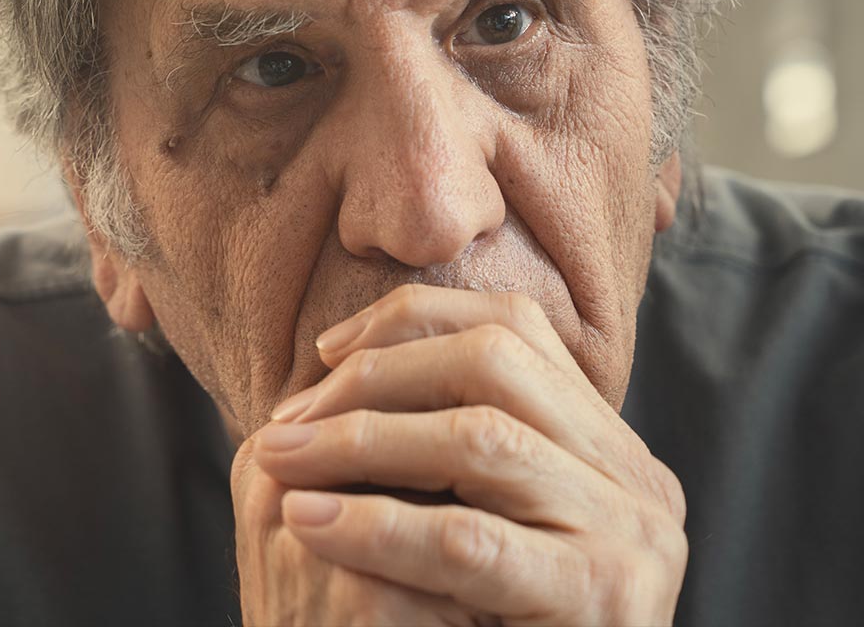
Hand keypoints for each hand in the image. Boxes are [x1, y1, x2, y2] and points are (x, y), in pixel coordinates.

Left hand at [245, 285, 687, 625]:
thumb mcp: (480, 519)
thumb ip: (444, 447)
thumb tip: (337, 355)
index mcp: (609, 447)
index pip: (512, 326)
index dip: (411, 321)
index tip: (327, 350)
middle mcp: (637, 478)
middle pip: (494, 361)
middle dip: (378, 374)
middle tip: (290, 417)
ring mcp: (631, 534)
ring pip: (478, 438)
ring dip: (360, 439)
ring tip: (280, 457)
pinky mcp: (600, 596)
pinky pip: (467, 540)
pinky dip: (376, 526)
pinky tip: (307, 521)